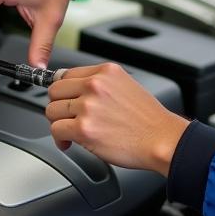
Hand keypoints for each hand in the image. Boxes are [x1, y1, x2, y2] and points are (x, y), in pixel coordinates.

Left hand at [45, 63, 189, 173]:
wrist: (162, 140)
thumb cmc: (148, 120)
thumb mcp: (126, 86)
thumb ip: (100, 85)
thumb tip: (75, 90)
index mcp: (105, 72)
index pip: (66, 74)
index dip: (64, 91)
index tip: (64, 100)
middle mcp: (95, 85)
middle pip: (55, 91)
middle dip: (59, 107)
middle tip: (68, 118)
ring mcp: (88, 106)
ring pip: (52, 111)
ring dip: (59, 124)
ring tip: (71, 132)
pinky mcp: (84, 128)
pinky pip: (56, 130)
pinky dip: (60, 140)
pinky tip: (70, 143)